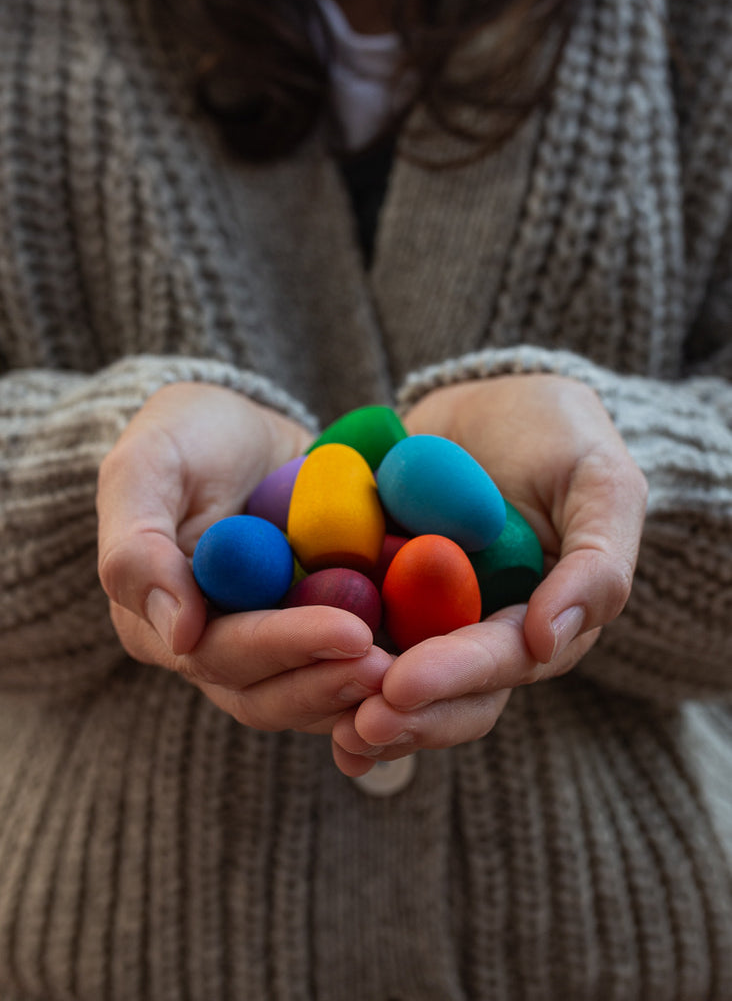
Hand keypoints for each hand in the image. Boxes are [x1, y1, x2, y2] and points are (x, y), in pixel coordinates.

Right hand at [97, 383, 391, 732]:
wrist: (243, 430)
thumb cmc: (187, 436)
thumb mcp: (147, 466)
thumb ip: (139, 546)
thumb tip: (179, 634)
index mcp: (161, 620)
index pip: (222, 654)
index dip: (287, 647)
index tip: (351, 632)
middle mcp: (213, 647)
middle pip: (269, 693)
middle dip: (332, 682)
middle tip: (396, 666)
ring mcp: (269, 644)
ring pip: (311, 694)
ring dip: (362, 690)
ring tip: (422, 670)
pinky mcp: (314, 631)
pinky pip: (347, 664)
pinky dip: (386, 663)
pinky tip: (433, 653)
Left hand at [331, 374, 647, 774]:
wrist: (490, 399)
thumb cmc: (559, 435)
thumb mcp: (600, 483)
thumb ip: (596, 561)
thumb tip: (548, 642)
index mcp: (538, 620)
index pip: (502, 662)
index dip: (455, 678)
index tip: (402, 685)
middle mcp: (478, 632)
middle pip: (447, 694)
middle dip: (405, 715)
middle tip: (355, 724)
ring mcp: (423, 617)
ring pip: (394, 680)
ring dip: (359, 707)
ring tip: (325, 726)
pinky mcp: (374, 590)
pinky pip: (345, 631)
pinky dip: (319, 660)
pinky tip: (284, 680)